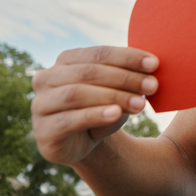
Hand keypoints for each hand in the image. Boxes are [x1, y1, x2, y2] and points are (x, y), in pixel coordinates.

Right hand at [31, 46, 158, 164]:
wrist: (87, 142)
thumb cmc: (105, 106)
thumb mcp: (119, 90)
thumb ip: (129, 76)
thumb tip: (152, 66)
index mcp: (67, 59)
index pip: (98, 53)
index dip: (127, 57)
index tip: (154, 64)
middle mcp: (47, 78)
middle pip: (88, 72)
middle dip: (124, 78)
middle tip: (152, 85)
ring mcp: (41, 104)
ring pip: (77, 94)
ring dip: (113, 97)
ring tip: (140, 103)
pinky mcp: (43, 130)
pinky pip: (69, 120)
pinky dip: (95, 115)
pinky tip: (116, 114)